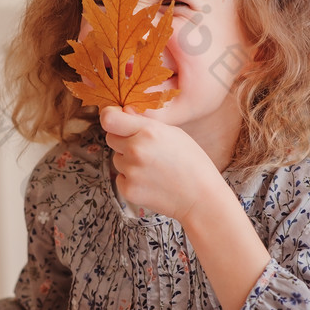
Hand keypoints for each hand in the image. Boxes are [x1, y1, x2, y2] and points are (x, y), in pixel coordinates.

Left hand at [100, 105, 214, 222]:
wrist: (200, 197)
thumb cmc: (192, 162)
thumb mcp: (174, 133)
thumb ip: (146, 123)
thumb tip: (124, 112)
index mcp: (148, 131)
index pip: (109, 119)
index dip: (109, 116)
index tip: (115, 118)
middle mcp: (135, 150)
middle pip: (110, 138)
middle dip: (122, 140)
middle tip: (143, 148)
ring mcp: (130, 172)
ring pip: (117, 159)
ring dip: (129, 161)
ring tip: (153, 168)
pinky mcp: (128, 190)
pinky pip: (120, 178)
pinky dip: (131, 179)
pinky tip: (151, 182)